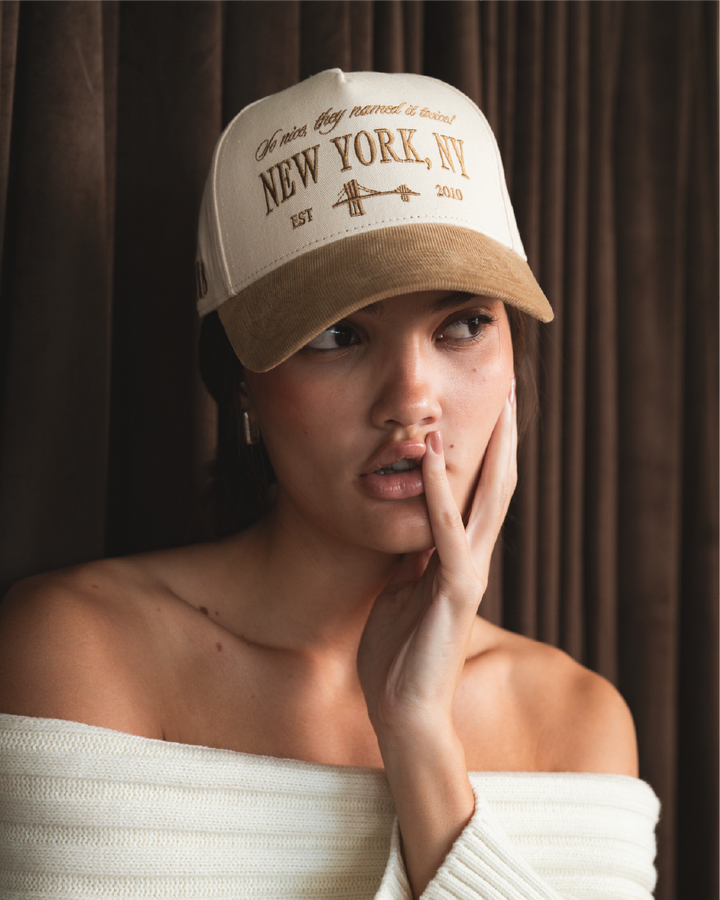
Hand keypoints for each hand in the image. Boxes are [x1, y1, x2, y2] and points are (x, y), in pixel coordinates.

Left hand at [357, 384, 517, 741]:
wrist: (403, 709)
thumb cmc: (398, 654)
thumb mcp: (402, 590)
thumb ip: (415, 557)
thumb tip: (412, 529)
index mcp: (459, 557)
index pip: (480, 495)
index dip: (486, 453)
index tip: (487, 414)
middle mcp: (472, 558)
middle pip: (498, 488)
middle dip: (505, 441)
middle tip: (510, 394)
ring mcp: (468, 572)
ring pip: (488, 500)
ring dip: (490, 451)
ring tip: (497, 407)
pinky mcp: (455, 588)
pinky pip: (447, 529)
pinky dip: (440, 489)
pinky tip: (434, 455)